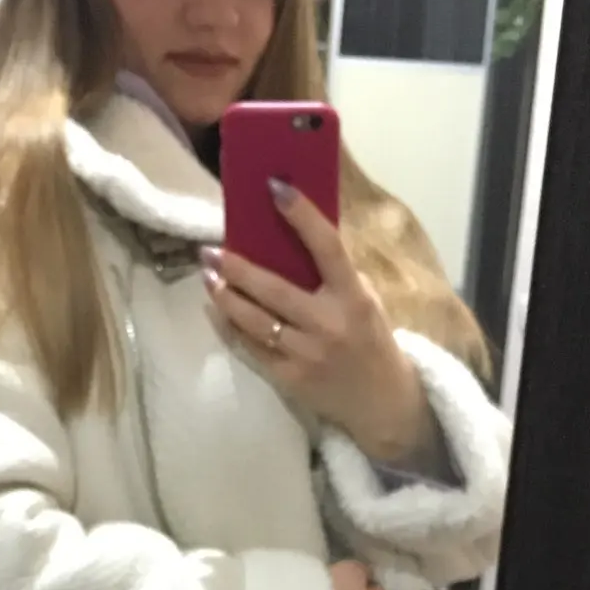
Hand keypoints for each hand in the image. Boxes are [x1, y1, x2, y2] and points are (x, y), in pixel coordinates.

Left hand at [203, 182, 428, 460]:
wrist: (382, 401)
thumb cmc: (371, 339)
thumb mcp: (366, 300)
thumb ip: (336, 274)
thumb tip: (293, 234)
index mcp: (353, 297)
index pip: (327, 248)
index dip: (302, 215)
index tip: (275, 187)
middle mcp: (328, 325)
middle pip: (274, 289)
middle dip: (238, 268)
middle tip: (211, 250)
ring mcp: (306, 354)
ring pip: (254, 321)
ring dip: (225, 296)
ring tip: (207, 276)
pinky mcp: (289, 378)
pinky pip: (250, 348)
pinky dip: (228, 327)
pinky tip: (215, 310)